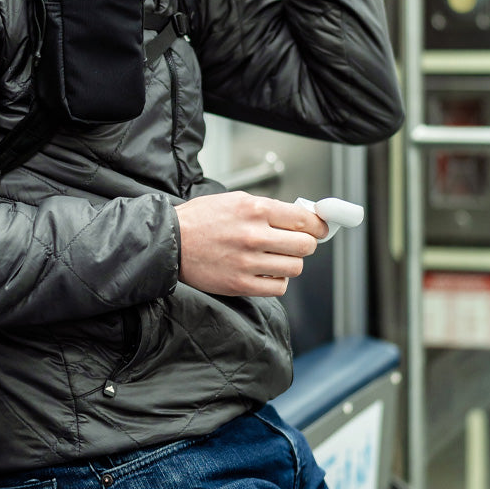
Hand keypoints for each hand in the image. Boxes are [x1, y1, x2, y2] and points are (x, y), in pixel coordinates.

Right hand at [174, 191, 326, 296]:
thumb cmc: (200, 220)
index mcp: (255, 209)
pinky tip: (265, 272)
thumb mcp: (235, 200)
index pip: (304, 219)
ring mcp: (248, 262)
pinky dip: (277, 281)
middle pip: (306, 245)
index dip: (318, 225)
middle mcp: (254, 235)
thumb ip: (268, 208)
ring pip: (295, 268)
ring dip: (290, 264)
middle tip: (296, 243)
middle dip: (305, 244)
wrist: (170, 243)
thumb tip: (300, 217)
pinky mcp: (241, 284)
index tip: (320, 228)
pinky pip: (278, 287)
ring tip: (275, 258)